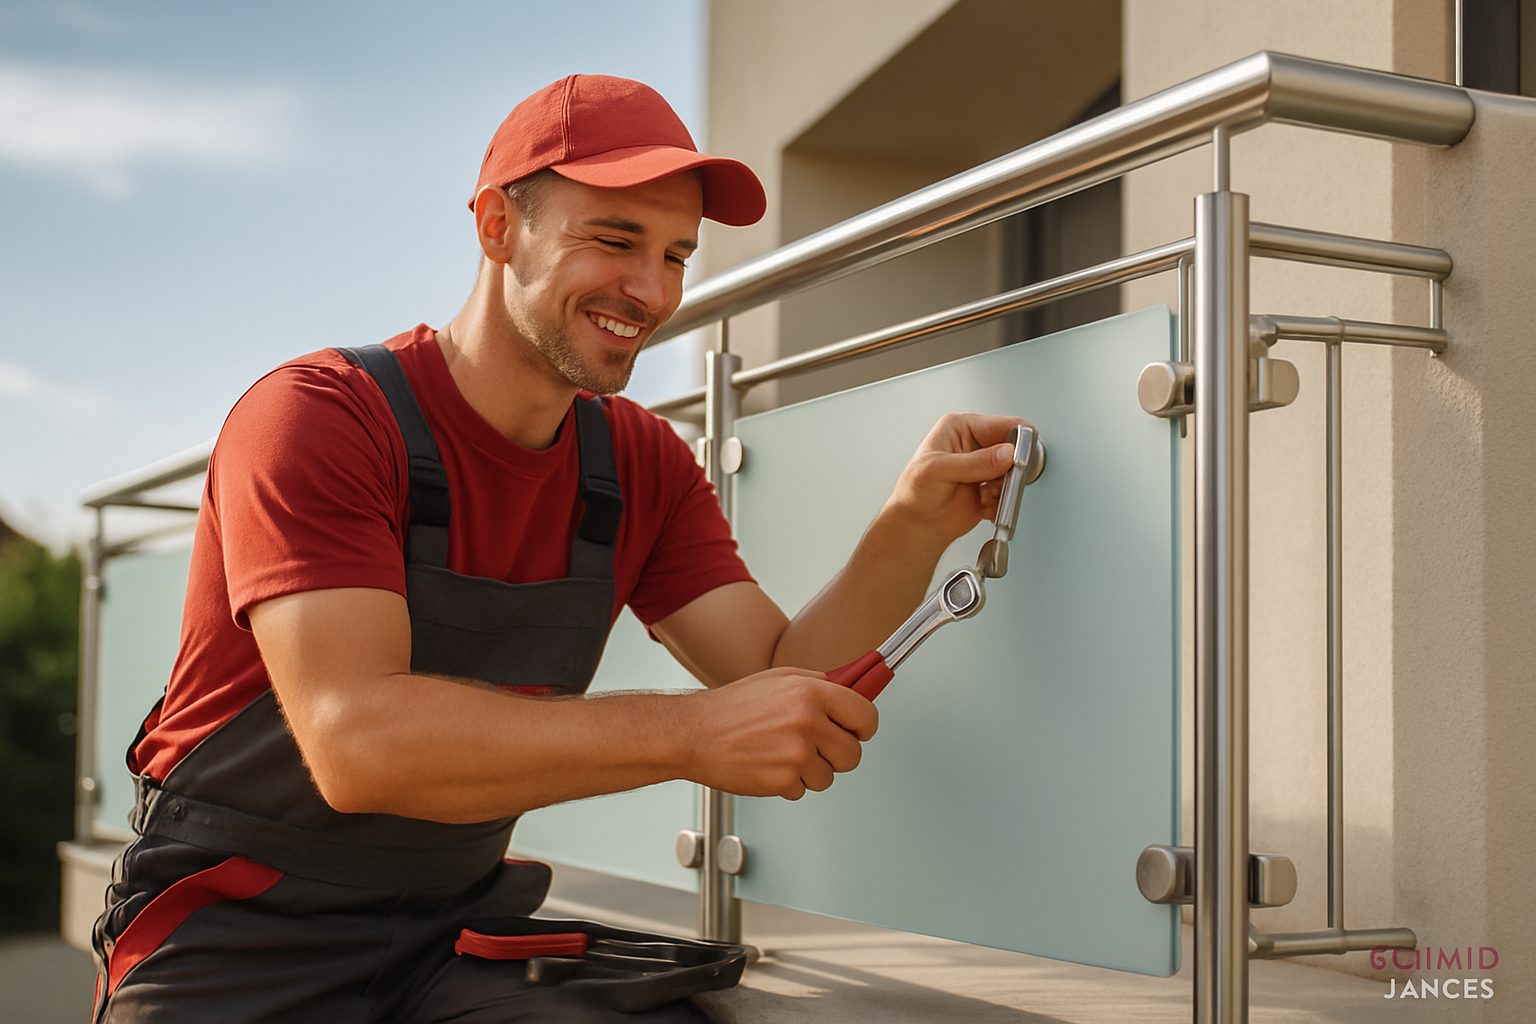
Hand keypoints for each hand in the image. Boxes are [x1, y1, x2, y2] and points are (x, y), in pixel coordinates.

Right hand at [681, 667, 878, 799]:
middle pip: (853, 753)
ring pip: (829, 776)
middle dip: (837, 754)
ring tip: (783, 753)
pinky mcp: (782, 781)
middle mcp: (807, 721)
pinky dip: (789, 783)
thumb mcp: (779, 679)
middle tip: (815, 746)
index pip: (866, 715)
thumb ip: (818, 684)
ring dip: (811, 770)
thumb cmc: (732, 707)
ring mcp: (796, 754)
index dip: (863, 727)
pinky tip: (769, 764)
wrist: (693, 734)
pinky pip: (804, 790)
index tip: (857, 731)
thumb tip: (852, 692)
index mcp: (810, 692)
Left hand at [883, 412, 1031, 544]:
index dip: (1016, 440)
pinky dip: (1001, 502)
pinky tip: (984, 506)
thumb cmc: (914, 492)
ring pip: (1013, 473)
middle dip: (1011, 469)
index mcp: (961, 428)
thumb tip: (1006, 454)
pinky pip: (1009, 493)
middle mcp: (975, 444)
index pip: (1001, 425)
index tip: (1020, 458)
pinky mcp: (990, 488)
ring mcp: (984, 467)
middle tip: (999, 483)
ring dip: (1004, 488)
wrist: (915, 525)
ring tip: (987, 496)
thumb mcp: (940, 470)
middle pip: (1013, 449)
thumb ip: (975, 462)